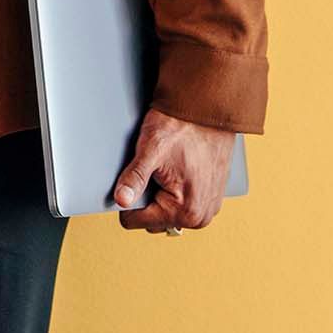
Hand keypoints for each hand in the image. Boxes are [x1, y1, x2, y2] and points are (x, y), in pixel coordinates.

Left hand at [112, 107, 234, 233]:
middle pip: (151, 219)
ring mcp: (208, 208)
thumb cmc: (181, 127)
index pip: (134, 221)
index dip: (127, 199)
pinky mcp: (211, 197)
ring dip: (161, 194)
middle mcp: (200, 217)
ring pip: (166, 211)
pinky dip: (176, 190)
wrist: (208, 111)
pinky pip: (182, 203)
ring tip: (165, 168)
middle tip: (151, 170)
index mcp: (185, 212)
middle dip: (145, 197)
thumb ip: (134, 179)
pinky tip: (177, 169)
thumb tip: (121, 200)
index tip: (132, 179)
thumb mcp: (150, 151)